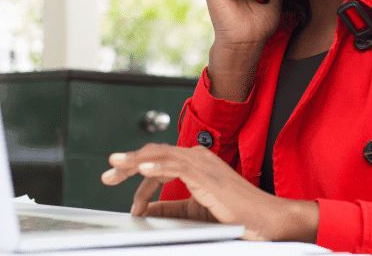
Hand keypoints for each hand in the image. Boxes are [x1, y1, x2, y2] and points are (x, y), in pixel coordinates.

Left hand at [100, 143, 318, 242]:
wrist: (264, 219)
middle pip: (155, 153)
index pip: (159, 163)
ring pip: (160, 155)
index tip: (132, 207)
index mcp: (196, 163)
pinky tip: (141, 169)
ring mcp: (202, 163)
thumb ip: (170, 209)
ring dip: (135, 161)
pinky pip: (175, 165)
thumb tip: (145, 212)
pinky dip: (156, 165)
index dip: (139, 181)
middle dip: (129, 163)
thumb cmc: (236, 214)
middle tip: (107, 173)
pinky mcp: (206, 174)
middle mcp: (198, 157)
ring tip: (115, 166)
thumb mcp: (195, 211)